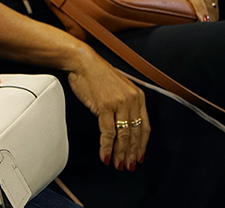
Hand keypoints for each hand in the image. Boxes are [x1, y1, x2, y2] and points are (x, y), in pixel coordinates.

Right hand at [67, 51, 148, 169]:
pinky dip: (107, 146)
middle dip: (131, 153)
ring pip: (123, 135)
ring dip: (120, 153)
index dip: (142, 145)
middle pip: (135, 134)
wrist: (82, 61)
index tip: (138, 156)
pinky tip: (105, 154)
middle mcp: (132, 101)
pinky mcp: (105, 106)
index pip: (145, 127)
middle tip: (128, 166)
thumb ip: (124, 104)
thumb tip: (122, 124)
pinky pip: (108, 132)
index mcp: (138, 96)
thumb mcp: (117, 88)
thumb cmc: (96, 73)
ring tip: (117, 164)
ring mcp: (119, 104)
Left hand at [152, 0, 218, 20]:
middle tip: (204, 28)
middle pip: (207, 3)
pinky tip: (207, 19)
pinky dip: (211, 12)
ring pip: (212, 4)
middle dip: (208, 16)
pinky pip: (213, 3)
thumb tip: (160, 12)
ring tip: (205, 26)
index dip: (201, 9)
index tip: (205, 20)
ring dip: (210, 16)